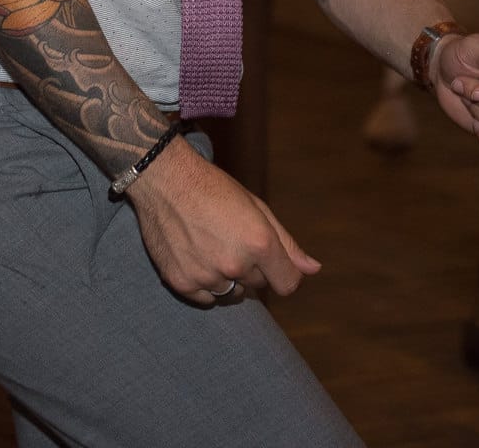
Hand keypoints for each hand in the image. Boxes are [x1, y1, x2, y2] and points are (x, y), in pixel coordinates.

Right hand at [125, 137, 320, 304]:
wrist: (165, 180)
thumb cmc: (214, 189)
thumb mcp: (257, 208)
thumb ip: (287, 244)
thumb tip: (313, 270)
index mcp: (259, 243)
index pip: (287, 285)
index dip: (282, 273)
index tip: (272, 262)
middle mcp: (234, 264)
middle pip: (258, 285)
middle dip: (251, 268)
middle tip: (231, 239)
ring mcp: (206, 276)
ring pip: (231, 293)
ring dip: (227, 278)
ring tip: (211, 246)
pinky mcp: (181, 283)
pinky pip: (205, 298)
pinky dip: (204, 284)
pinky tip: (195, 256)